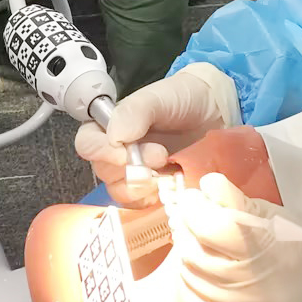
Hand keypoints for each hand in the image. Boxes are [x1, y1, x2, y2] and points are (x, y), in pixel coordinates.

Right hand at [76, 63, 240, 205]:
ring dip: (144, 185)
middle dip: (133, 167)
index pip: (87, 144)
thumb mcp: (159, 97)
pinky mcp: (152, 190)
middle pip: (104, 172)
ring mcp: (133, 174)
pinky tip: (172, 183)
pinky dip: (155, 198)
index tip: (128, 152)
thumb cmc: (182, 99)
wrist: (214, 112)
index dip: (102, 152)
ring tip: (169, 170)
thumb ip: (134, 112)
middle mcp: (115, 152)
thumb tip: (115, 137)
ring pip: (121, 192)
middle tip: (162, 155)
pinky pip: (142, 204)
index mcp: (108, 127)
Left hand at [174, 173, 301, 301]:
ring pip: (190, 281)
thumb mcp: (289, 221)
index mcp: (263, 252)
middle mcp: (246, 288)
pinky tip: (205, 273)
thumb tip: (208, 185)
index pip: (207, 225)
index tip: (196, 198)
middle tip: (197, 218)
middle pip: (192, 252)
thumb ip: (243, 204)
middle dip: (188, 229)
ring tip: (200, 243)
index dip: (194, 207)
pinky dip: (195, 285)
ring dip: (188, 256)